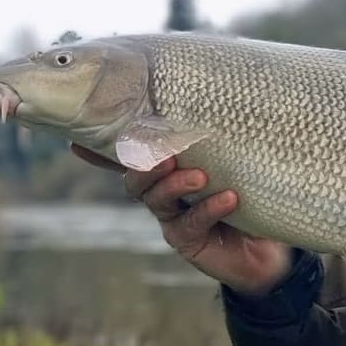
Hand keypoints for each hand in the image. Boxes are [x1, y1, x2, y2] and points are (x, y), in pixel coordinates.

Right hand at [70, 144, 292, 295]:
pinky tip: (228, 198)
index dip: (101, 150)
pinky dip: (209, 207)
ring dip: (174, 184)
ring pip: (156, 199)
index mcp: (168, 168)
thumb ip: (220, 142)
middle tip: (165, 154)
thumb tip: (228, 99)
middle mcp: (162, 191)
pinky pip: (191, 222)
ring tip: (199, 177)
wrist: (270, 247)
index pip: (130, 156)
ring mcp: (172, 217)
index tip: (75, 142)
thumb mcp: (235, 163)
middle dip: (144, 164)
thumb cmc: (250, 193)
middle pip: (136, 177)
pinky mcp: (187, 240)